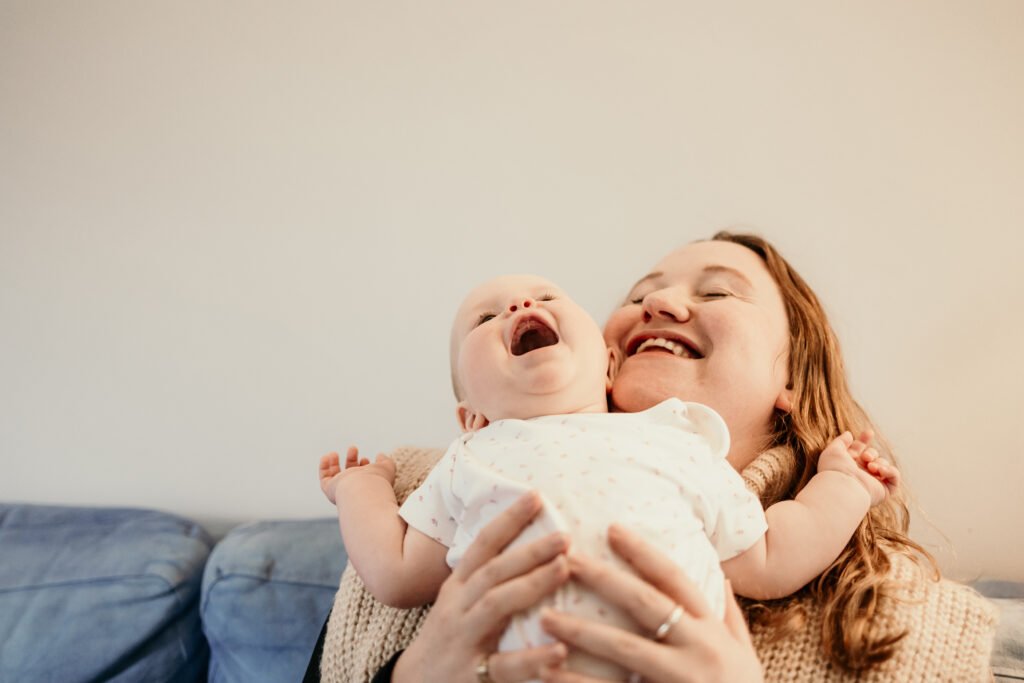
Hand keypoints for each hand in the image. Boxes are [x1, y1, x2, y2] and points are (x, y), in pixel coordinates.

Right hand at [318, 446, 395, 504]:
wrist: (364, 490)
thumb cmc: (377, 481)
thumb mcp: (386, 468)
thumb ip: (385, 461)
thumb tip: (380, 455)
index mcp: (367, 485)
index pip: (363, 474)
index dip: (364, 464)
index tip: (365, 459)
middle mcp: (354, 487)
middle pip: (349, 473)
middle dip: (351, 459)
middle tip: (353, 449)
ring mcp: (342, 488)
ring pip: (335, 476)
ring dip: (334, 463)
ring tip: (334, 453)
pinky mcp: (331, 489)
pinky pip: (324, 479)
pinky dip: (323, 468)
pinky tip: (326, 457)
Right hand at [392, 492, 571, 682]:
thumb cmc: (449, 638)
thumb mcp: (459, 602)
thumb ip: (486, 577)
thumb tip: (528, 545)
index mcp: (458, 587)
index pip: (482, 545)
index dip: (507, 519)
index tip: (535, 495)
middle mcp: (459, 608)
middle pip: (493, 571)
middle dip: (529, 550)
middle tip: (564, 535)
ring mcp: (464, 640)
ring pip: (495, 606)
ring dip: (531, 585)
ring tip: (565, 569)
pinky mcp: (472, 676)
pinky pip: (504, 666)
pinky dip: (532, 658)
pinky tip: (560, 650)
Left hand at [538, 524, 763, 682]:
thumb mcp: (745, 655)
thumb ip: (729, 615)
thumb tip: (722, 572)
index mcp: (713, 631)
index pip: (675, 579)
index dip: (643, 552)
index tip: (612, 528)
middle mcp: (700, 650)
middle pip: (645, 603)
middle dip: (603, 578)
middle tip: (565, 558)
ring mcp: (682, 680)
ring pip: (626, 648)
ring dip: (581, 630)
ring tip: (543, 617)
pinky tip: (549, 672)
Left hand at [817, 430, 899, 505]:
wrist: (842, 488)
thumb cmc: (834, 470)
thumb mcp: (833, 450)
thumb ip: (841, 441)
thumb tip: (849, 434)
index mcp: (849, 464)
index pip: (859, 449)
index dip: (864, 439)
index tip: (869, 432)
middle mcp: (860, 474)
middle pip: (873, 455)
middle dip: (871, 453)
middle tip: (865, 457)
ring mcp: (872, 483)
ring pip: (884, 465)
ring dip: (879, 462)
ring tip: (870, 466)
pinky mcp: (883, 491)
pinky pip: (894, 477)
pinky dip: (891, 471)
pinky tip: (880, 471)